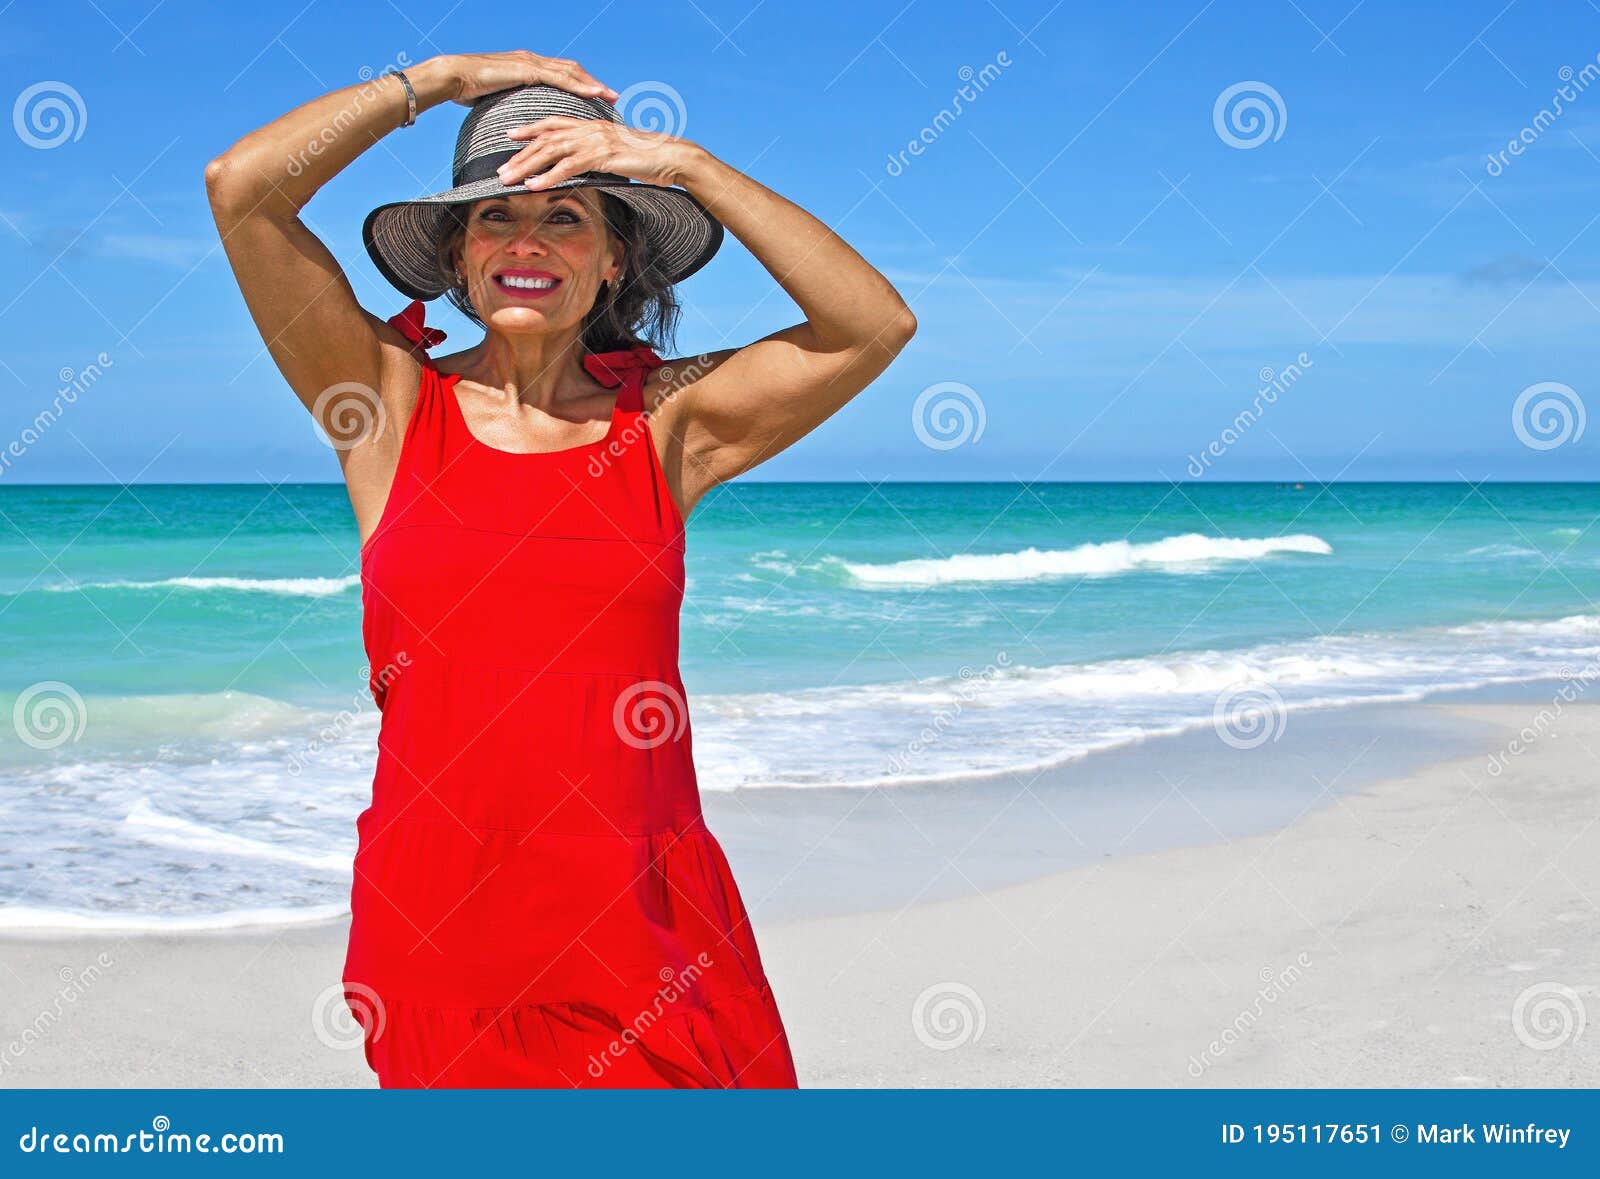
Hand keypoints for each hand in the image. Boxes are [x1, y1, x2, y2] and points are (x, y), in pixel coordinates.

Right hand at [442, 51, 618, 106]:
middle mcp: (532, 60)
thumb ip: (512, 104)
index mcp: (527, 66)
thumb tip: (519, 122)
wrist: (453, 77)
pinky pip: (559, 78)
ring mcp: (530, 63)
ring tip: (610, 96)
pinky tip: (593, 93)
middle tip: (612, 96)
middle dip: (592, 83)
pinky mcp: (526, 70)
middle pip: (571, 70)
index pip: (560, 73)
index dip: (579, 83)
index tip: (597, 95)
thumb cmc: (469, 90)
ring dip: (592, 84)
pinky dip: (579, 85)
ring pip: (570, 72)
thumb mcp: (498, 98)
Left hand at [496, 117, 702, 189]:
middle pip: (546, 138)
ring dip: (527, 166)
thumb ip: (601, 154)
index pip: (554, 123)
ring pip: (551, 151)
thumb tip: (590, 163)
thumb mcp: (619, 153)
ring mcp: (595, 141)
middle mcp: (590, 129)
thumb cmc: (650, 158)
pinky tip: (533, 186)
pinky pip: (568, 167)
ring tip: (508, 179)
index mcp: (592, 125)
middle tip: (500, 168)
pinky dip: (548, 177)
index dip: (530, 128)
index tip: (510, 135)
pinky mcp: (602, 156)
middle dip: (520, 154)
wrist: (672, 157)